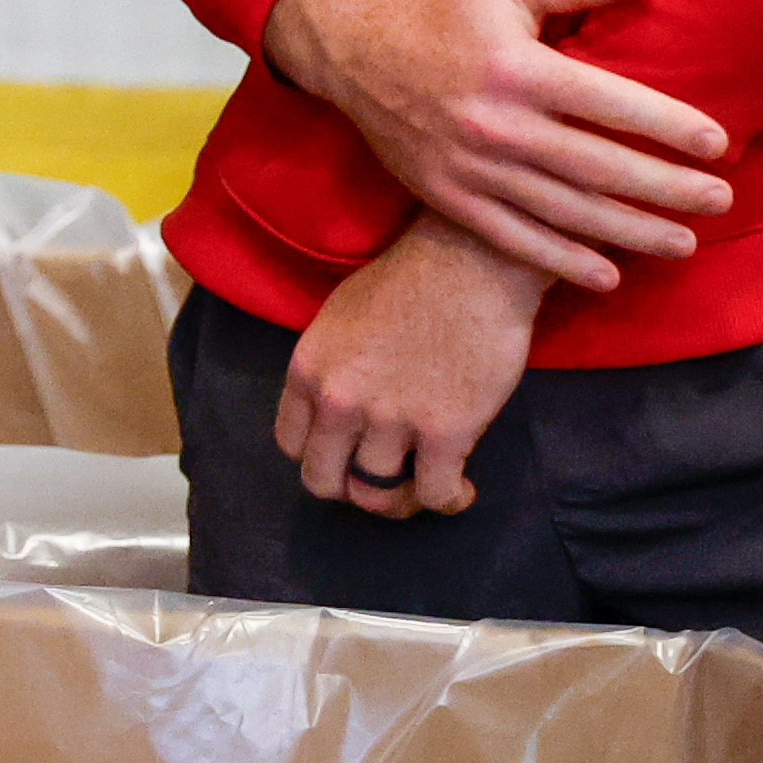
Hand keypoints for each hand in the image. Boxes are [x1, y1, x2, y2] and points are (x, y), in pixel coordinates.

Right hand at [264, 0, 738, 289]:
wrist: (349, 49)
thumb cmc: (439, 10)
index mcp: (516, 68)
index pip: (609, 103)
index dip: (668, 126)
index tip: (717, 144)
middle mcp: (496, 124)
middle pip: (598, 167)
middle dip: (667, 188)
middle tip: (721, 200)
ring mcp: (470, 168)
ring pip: (565, 211)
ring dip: (630, 232)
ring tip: (684, 242)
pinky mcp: (447, 196)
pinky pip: (513, 239)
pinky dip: (562, 261)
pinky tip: (609, 275)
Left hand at [276, 221, 551, 517]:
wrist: (470, 262)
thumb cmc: (408, 281)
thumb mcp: (336, 320)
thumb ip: (328, 371)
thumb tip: (333, 413)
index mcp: (307, 372)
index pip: (291, 445)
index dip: (320, 456)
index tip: (345, 454)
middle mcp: (339, 402)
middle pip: (324, 482)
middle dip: (351, 488)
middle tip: (381, 480)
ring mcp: (390, 419)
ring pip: (379, 496)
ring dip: (404, 497)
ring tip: (425, 482)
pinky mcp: (445, 432)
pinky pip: (436, 493)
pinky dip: (449, 500)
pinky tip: (460, 490)